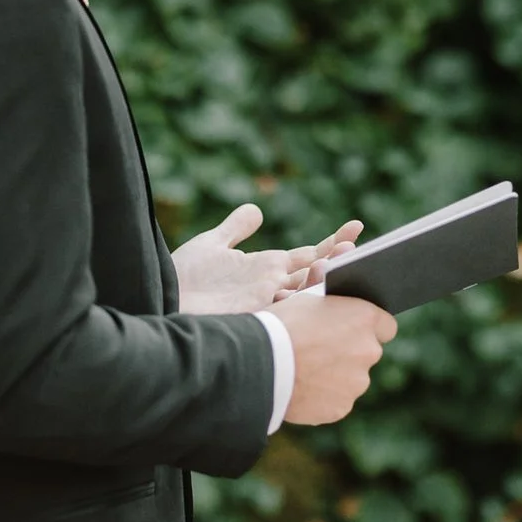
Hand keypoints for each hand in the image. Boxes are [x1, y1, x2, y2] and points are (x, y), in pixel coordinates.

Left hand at [176, 206, 361, 313]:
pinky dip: (305, 296)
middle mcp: (272, 285)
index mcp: (267, 268)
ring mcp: (266, 301)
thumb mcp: (213, 244)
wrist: (162, 297)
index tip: (356, 227)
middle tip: (360, 247)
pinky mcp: (257, 313)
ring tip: (349, 257)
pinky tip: (320, 281)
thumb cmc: (185, 277)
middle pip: (315, 272)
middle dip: (339, 260)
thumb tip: (256, 209)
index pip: (309, 255)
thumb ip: (236, 229)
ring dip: (327, 276)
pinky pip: (288, 307)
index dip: (333, 243)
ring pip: (307, 290)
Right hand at [273, 294, 397, 424]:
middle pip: (368, 353)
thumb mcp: (306, 300)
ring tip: (306, 371)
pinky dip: (323, 397)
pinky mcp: (342, 407)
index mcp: (365, 318)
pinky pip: (337, 400)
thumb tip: (330, 288)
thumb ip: (330, 302)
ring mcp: (357, 382)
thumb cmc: (280, 324)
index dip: (369, 327)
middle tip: (320, 351)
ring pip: (352, 379)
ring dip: (337, 376)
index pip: (386, 326)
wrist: (260, 363)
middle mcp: (369, 350)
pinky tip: (302, 388)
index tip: (355, 330)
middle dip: (350, 352)